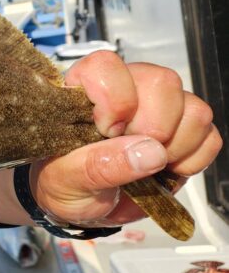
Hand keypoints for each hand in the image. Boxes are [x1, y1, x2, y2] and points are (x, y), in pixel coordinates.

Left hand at [31, 50, 222, 225]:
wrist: (81, 207)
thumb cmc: (62, 183)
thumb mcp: (65, 179)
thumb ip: (98, 164)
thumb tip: (149, 151)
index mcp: (83, 91)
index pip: (106, 65)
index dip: (116, 98)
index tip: (107, 131)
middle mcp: (126, 90)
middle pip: (162, 82)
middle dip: (153, 127)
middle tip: (130, 154)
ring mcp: (159, 110)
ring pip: (193, 108)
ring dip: (174, 146)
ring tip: (146, 166)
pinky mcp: (184, 133)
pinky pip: (210, 137)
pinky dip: (192, 160)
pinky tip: (164, 170)